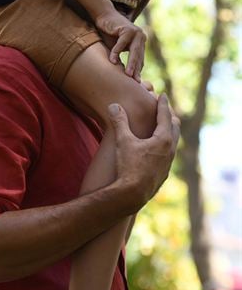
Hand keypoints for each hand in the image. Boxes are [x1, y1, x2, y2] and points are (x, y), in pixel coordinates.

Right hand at [94, 8, 145, 80]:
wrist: (104, 16)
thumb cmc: (109, 33)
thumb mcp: (116, 47)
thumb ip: (121, 57)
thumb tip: (121, 74)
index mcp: (140, 42)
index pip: (140, 59)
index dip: (137, 70)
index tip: (136, 83)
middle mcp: (141, 37)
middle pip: (139, 57)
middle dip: (136, 70)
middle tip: (135, 82)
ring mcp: (136, 32)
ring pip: (133, 51)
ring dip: (130, 64)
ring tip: (127, 75)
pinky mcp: (128, 29)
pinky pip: (122, 44)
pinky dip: (116, 52)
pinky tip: (112, 61)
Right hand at [108, 94, 179, 209]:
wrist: (132, 194)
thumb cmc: (128, 165)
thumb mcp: (122, 141)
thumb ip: (119, 121)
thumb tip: (113, 105)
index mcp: (163, 139)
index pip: (165, 116)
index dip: (163, 104)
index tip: (163, 95)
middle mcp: (170, 151)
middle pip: (174, 128)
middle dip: (169, 117)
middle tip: (165, 109)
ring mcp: (168, 164)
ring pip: (173, 143)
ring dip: (168, 133)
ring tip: (163, 128)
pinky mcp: (163, 174)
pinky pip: (168, 155)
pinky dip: (164, 146)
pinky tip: (157, 151)